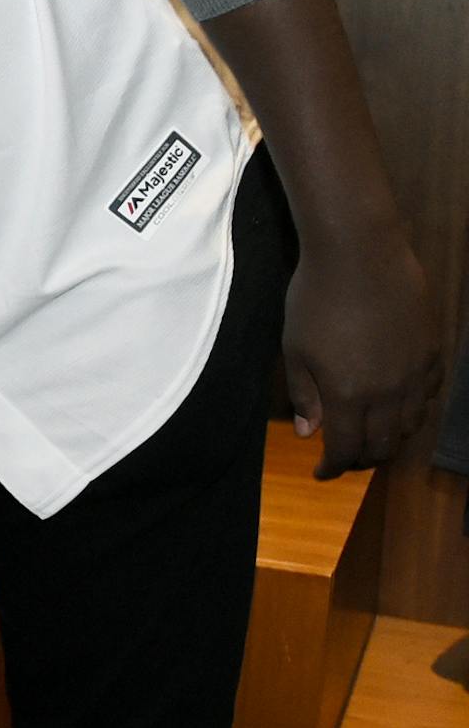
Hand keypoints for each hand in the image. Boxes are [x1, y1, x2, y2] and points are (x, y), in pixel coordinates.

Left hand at [282, 233, 443, 477]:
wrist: (361, 254)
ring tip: (372, 437)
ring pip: (411, 424)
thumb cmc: (315, 299)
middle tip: (346, 458)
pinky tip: (401, 406)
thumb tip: (308, 433)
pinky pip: (430, 394)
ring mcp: (416, 373)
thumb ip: (304, 394)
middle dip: (362, 459)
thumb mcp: (295, 348)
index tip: (321, 472)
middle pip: (383, 444)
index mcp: (350, 395)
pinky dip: (415, 410)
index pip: (347, 449)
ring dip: (391, 438)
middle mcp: (390, 393)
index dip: (333, 467)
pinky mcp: (432, 351)